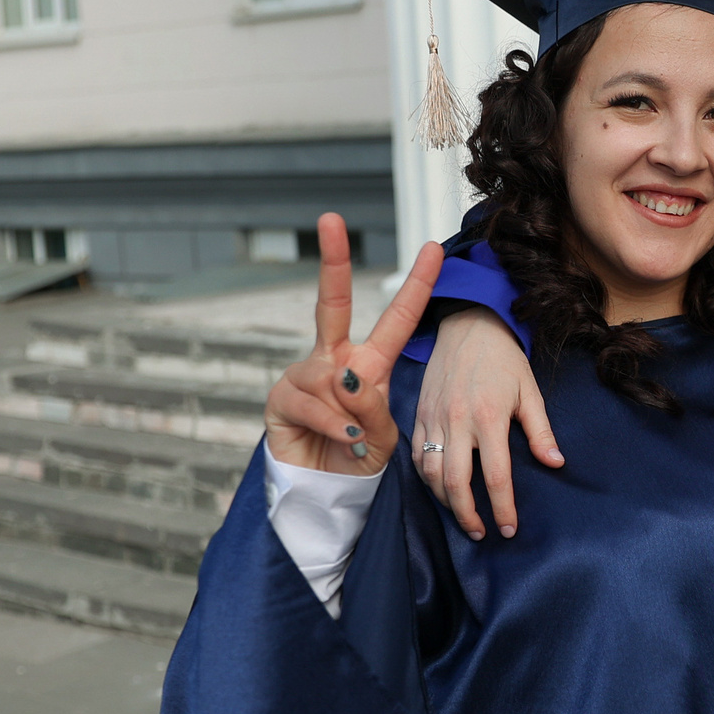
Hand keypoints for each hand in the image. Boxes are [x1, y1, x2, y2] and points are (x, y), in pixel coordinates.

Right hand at [263, 215, 443, 475]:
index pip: (396, 319)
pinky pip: (313, 402)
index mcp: (370, 363)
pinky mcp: (280, 398)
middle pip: (333, 301)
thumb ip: (373, 408)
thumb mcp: (383, 437)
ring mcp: (305, 376)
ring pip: (333, 378)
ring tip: (352, 438)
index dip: (416, 284)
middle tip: (331, 218)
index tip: (433, 248)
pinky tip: (339, 440)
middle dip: (332, 259)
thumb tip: (345, 379)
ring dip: (349, 414)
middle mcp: (334, 359)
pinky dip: (332, 425)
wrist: (326, 495)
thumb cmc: (357, 458)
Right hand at [413, 305, 560, 538]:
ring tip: (462, 516)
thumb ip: (541, 431)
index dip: (503, 508)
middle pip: (456, 483)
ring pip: (431, 474)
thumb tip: (556, 464)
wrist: (468, 325)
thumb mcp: (530, 391)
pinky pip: (417, 455)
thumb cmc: (504, 359)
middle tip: (481, 534)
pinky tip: (440, 489)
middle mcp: (457, 421)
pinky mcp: (419, 415)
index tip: (509, 529)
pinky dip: (426, 478)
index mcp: (489, 417)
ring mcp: (434, 418)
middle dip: (468, 515)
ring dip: (445, 502)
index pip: (496, 476)